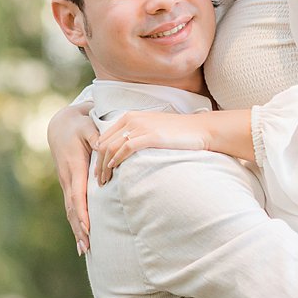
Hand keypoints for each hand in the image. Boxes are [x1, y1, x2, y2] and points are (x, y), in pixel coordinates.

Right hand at [46, 101, 96, 253]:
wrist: (61, 123)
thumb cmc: (80, 124)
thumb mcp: (88, 126)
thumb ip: (97, 136)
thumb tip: (103, 148)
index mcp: (74, 166)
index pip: (78, 194)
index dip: (82, 212)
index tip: (88, 227)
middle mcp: (67, 177)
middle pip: (72, 208)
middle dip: (79, 229)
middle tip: (86, 248)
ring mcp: (66, 182)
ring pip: (70, 209)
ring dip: (76, 230)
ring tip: (84, 250)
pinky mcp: (68, 184)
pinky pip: (71, 205)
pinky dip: (75, 222)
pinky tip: (82, 236)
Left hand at [92, 110, 211, 185]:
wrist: (199, 129)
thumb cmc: (177, 133)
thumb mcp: (151, 129)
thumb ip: (136, 135)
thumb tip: (122, 151)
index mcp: (130, 116)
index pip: (104, 137)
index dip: (98, 155)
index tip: (98, 171)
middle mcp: (132, 119)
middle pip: (104, 143)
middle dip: (98, 164)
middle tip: (98, 180)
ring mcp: (141, 126)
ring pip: (112, 147)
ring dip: (105, 166)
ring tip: (104, 181)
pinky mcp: (150, 135)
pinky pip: (126, 148)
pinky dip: (117, 159)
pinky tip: (114, 168)